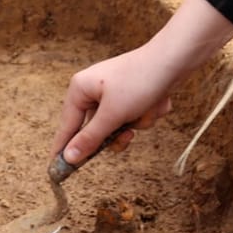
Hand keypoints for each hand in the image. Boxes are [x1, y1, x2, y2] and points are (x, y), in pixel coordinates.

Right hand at [51, 0, 232, 167]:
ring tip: (147, 108)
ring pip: (120, 126)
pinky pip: (134, 117)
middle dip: (119, 131)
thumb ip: (90, 138)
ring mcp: (114, 93)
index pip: (67, 127)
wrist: (174, 60)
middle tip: (128, 133)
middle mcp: (93, 91)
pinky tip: (157, 100)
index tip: (57, 171)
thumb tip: (68, 158)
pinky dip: (147, 114)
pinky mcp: (132, 95)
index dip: (64, 149)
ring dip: (137, 123)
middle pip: (97, 130)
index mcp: (80, 89)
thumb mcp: (113, 115)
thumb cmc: (140, 82)